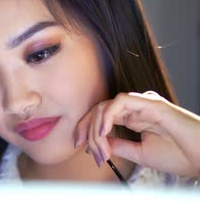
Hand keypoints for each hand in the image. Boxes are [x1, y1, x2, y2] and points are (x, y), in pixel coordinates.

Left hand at [74, 91, 199, 176]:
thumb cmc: (179, 156)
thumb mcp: (140, 153)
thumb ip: (118, 146)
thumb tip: (97, 143)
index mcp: (135, 118)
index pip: (102, 116)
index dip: (86, 128)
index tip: (78, 145)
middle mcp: (137, 108)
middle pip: (100, 109)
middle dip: (85, 126)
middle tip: (80, 144)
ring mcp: (143, 104)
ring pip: (107, 105)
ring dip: (96, 126)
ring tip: (97, 145)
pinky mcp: (151, 103)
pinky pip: (121, 102)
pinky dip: (107, 116)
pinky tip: (104, 132)